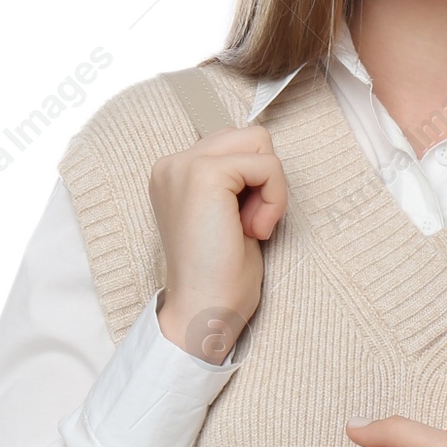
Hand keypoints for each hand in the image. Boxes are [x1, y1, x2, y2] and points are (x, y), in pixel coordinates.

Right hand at [149, 124, 286, 362]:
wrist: (204, 311)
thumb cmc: (221, 275)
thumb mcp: (228, 213)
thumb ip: (235, 178)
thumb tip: (264, 154)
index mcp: (175, 172)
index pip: (235, 143)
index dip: (254, 181)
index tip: (243, 223)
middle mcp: (172, 163)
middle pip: (250, 136)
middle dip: (264, 178)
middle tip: (248, 224)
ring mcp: (184, 166)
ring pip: (260, 143)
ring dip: (270, 188)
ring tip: (249, 227)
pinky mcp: (204, 174)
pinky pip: (267, 165)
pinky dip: (274, 198)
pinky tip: (254, 231)